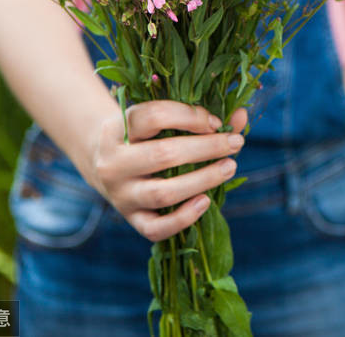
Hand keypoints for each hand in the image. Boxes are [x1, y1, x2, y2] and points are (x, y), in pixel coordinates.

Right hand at [82, 101, 247, 241]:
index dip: (191, 117)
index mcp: (118, 129)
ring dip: (203, 180)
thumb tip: (241, 116)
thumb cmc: (145, 136)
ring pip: (162, 193)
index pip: (154, 116)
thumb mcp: (161, 120)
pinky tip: (206, 201)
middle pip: (163, 154)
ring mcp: (121, 194)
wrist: (104, 164)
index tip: (216, 122)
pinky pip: (156, 228)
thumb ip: (201, 117)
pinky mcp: (132, 219)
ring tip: (229, 167)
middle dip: (207, 148)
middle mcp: (114, 163)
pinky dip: (184, 218)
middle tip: (235, 142)